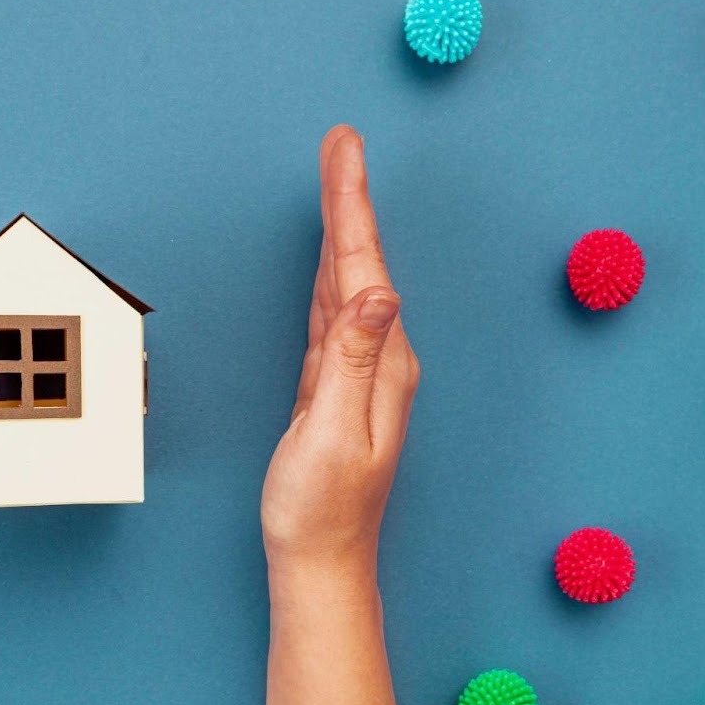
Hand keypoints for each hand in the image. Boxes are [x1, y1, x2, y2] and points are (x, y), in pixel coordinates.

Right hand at [260, 126, 420, 579]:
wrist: (320, 562)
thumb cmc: (321, 510)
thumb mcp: (333, 434)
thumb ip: (352, 361)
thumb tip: (377, 293)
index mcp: (384, 364)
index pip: (364, 268)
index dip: (351, 205)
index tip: (345, 151)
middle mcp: (381, 361)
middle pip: (361, 261)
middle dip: (349, 198)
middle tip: (340, 142)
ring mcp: (361, 373)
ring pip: (347, 281)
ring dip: (342, 227)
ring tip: (336, 179)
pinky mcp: (337, 387)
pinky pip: (333, 312)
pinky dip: (330, 272)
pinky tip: (330, 259)